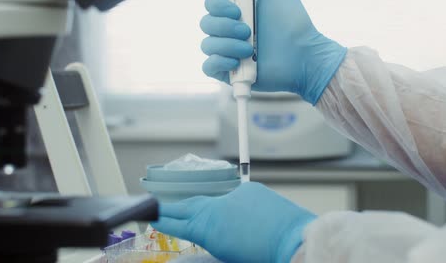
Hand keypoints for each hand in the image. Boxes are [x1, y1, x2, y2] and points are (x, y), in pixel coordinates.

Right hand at [151, 182, 316, 262]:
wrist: (295, 243)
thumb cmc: (262, 258)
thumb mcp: (227, 260)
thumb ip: (205, 255)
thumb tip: (187, 254)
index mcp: (206, 228)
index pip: (175, 222)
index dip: (160, 220)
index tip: (150, 218)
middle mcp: (216, 208)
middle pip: (187, 207)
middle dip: (172, 210)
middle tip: (159, 210)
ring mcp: (234, 196)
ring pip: (212, 201)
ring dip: (203, 209)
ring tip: (198, 217)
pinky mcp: (251, 190)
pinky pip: (235, 197)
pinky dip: (232, 207)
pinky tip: (240, 219)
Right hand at [201, 0, 346, 103]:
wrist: (303, 55)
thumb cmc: (293, 22)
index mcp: (236, 10)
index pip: (210, 3)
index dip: (218, 5)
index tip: (238, 9)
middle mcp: (229, 30)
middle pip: (205, 23)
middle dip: (225, 26)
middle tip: (248, 31)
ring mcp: (228, 52)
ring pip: (206, 44)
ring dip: (226, 45)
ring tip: (248, 49)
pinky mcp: (230, 73)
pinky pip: (208, 66)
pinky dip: (219, 62)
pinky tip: (237, 62)